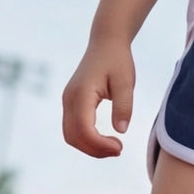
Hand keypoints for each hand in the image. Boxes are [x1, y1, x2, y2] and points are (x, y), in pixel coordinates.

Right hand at [61, 39, 135, 157]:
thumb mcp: (126, 82)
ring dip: (90, 147)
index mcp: (81, 93)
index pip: (84, 128)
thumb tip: (121, 131)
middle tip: (119, 150)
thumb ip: (124, 106)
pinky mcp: (70, 103)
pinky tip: (104, 140)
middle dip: (95, 149)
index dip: (99, 144)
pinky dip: (86, 139)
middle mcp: (69, 98)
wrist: (106, 43)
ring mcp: (67, 101)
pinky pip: (72, 128)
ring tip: (114, 147)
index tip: (120, 148)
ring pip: (70, 135)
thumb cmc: (118, 60)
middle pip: (73, 136)